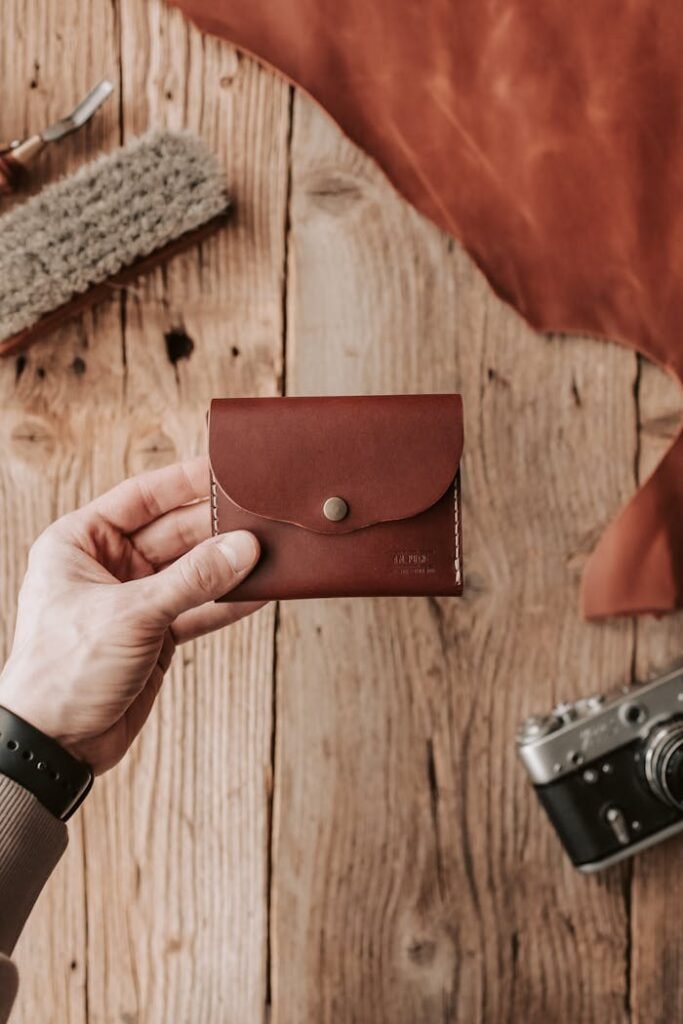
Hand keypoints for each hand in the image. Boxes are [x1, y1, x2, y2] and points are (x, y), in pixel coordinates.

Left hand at [0, 457, 261, 774]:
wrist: (53, 746)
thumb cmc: (62, 672)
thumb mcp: (130, 615)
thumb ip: (192, 580)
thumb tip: (242, 549)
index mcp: (80, 542)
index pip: (141, 496)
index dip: (184, 482)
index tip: (226, 472)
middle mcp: (107, 566)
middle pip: (174, 533)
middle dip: (216, 528)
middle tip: (260, 521)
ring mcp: (135, 601)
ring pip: (192, 571)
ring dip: (227, 565)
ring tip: (269, 553)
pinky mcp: (156, 635)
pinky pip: (198, 608)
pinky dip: (227, 602)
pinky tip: (259, 591)